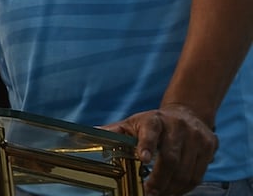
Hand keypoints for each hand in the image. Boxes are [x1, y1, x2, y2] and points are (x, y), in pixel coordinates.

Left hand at [101, 103, 216, 195]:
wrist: (188, 113)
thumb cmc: (154, 123)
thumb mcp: (134, 123)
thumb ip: (115, 131)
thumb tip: (91, 132)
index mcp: (154, 119)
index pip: (151, 131)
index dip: (147, 144)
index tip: (143, 158)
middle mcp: (177, 125)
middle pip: (171, 158)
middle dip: (159, 179)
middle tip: (149, 192)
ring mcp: (196, 136)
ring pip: (186, 170)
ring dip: (172, 187)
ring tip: (160, 194)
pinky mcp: (209, 146)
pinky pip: (198, 174)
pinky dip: (185, 187)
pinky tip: (174, 190)